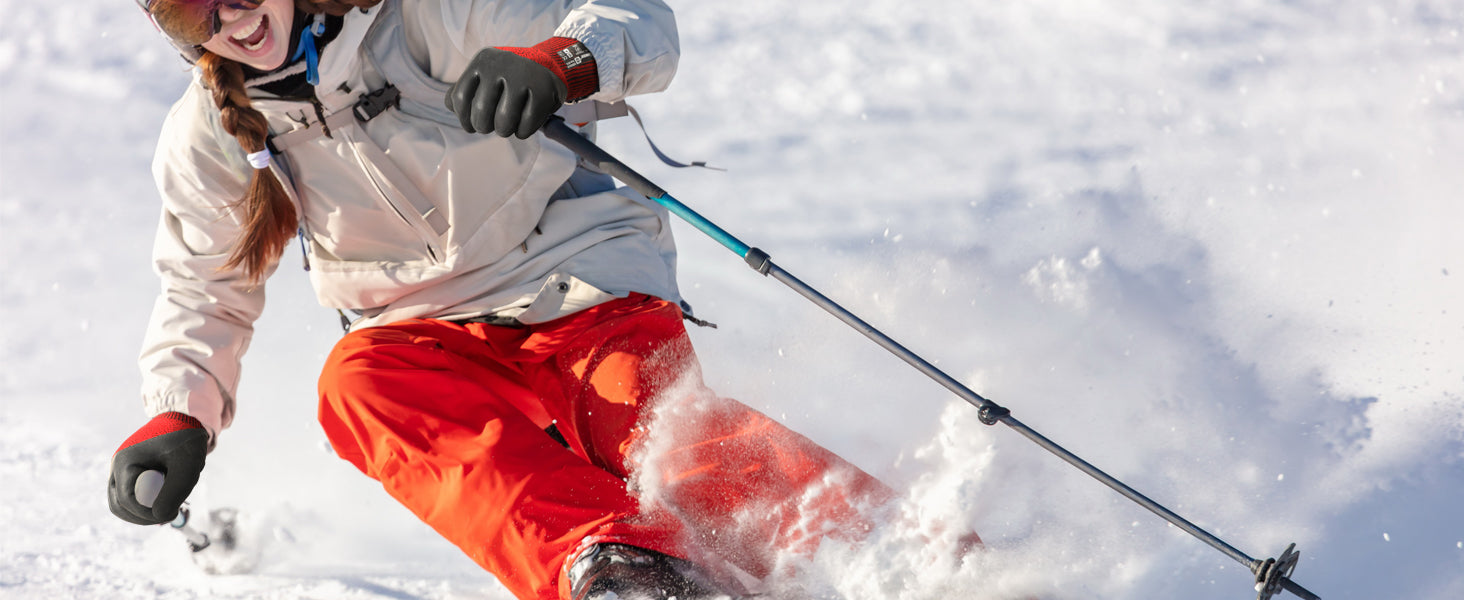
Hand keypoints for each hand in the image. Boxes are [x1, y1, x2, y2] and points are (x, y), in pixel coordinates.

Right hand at [107, 412, 208, 524]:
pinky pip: (132, 498)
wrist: (186, 420)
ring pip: (123, 505)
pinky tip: (168, 493)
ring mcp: (121, 471)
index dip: (148, 514)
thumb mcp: (186, 467)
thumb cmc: (186, 440)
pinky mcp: (129, 474)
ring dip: (145, 511)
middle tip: (170, 515)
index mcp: (124, 462)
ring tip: (171, 502)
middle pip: (119, 506)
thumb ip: (173, 492)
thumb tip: (159, 516)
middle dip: (144, 516)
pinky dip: (148, 502)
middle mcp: (117, 467)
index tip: (173, 513)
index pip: (126, 501)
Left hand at [445, 38, 597, 138]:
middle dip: (484, 127)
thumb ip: (464, 90)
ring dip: (504, 131)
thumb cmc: (509, 79)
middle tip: (491, 127)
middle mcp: (501, 65)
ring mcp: (523, 77)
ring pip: (503, 123)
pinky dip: (523, 132)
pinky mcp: (543, 91)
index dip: (463, 119)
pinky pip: (525, 126)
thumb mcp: (484, 76)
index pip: (460, 98)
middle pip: (481, 114)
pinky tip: (523, 125)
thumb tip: (451, 106)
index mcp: (482, 61)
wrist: (548, 67)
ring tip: (507, 127)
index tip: (471, 126)